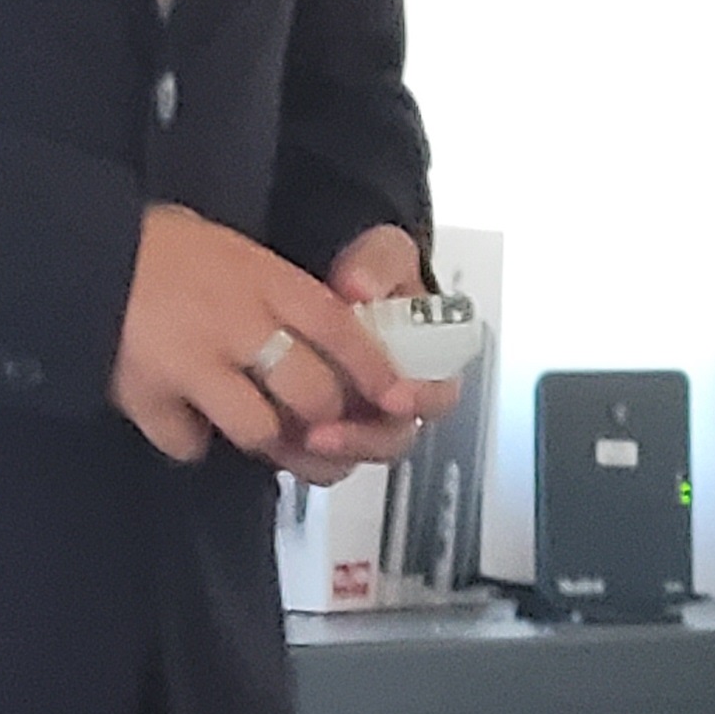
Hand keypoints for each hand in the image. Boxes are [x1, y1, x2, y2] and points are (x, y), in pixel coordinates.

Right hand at [110, 206, 423, 467]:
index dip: (373, 371)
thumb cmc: (157, 245)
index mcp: (263, 278)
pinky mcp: (147, 395)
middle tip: (308, 418)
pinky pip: (188, 444)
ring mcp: (192, 363)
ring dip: (258, 434)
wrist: (76, 250)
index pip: (342, 330)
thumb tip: (328, 338)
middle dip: (319, 416)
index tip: (394, 398)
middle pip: (312, 393)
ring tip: (240, 417)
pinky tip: (182, 417)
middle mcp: (237, 322)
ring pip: (259, 431)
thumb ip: (278, 295)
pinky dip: (188, 438)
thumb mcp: (233, 250)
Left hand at [286, 225, 461, 471]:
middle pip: (393, 438)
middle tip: (327, 432)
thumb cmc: (365, 274)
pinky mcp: (318, 429)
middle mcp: (394, 398)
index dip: (421, 400)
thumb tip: (360, 286)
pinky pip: (312, 460)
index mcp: (424, 362)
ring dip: (327, 454)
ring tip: (296, 440)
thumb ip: (380, 265)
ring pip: (353, 457)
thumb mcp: (381, 254)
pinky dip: (295, 456)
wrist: (319, 277)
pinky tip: (275, 441)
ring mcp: (357, 418)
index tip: (395, 396)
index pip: (439, 394)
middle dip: (362, 439)